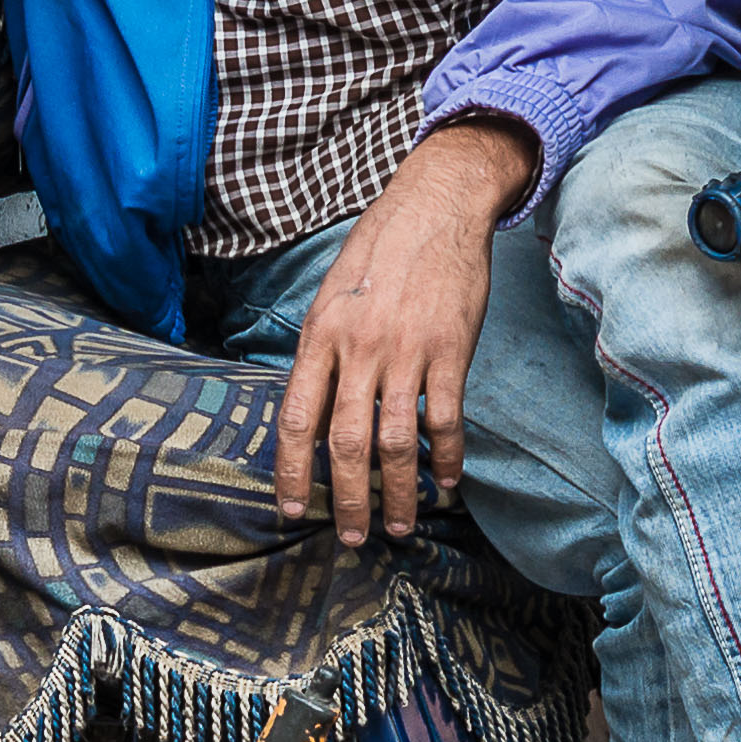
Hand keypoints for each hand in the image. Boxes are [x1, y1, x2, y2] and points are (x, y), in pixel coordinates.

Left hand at [279, 119, 538, 539]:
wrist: (436, 205)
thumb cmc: (379, 250)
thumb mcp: (331, 296)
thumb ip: (322, 355)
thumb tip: (314, 418)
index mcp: (320, 335)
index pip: (297, 419)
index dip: (290, 470)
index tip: (289, 508)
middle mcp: (359, 348)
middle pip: (346, 443)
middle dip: (346, 499)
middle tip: (350, 536)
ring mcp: (407, 351)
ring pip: (396, 441)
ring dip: (398, 494)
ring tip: (401, 526)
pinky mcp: (450, 350)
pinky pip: (444, 418)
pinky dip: (445, 457)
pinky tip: (445, 480)